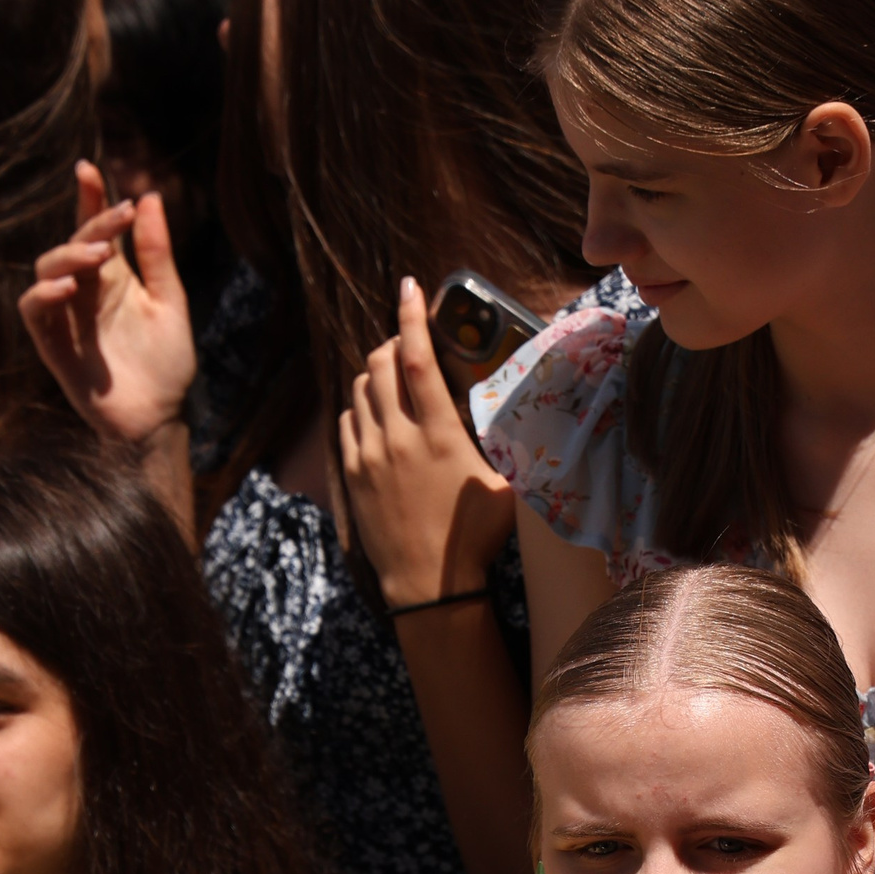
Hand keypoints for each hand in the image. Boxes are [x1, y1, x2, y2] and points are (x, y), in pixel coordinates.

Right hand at [21, 160, 195, 442]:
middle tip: (118, 217)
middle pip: (71, 242)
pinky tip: (66, 288)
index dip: (89, 197)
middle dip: (89, 222)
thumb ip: (157, 254)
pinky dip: (43, 293)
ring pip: (47, 268)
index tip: (89, 169)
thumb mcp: (170, 302)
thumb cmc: (167, 363)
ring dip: (69, 255)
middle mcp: (85, 291)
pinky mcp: (53, 344)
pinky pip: (33, 310)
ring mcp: (67, 316)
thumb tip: (151, 196)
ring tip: (98, 254)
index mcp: (113, 277)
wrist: (159, 418)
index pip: (94, 227)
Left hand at [339, 278, 515, 609]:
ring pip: (359, 390)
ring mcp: (368, 456)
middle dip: (394, 343)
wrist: (428, 586)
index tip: (409, 287)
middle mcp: (396, 438)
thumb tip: (527, 415)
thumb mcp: (506, 488)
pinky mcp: (351, 475)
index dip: (412, 316)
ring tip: (395, 378)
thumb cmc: (475, 540)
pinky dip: (360, 407)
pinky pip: (346, 423)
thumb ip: (509, 445)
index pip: (418, 359)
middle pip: (381, 365)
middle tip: (411, 344)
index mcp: (437, 435)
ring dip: (376, 374)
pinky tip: (377, 415)